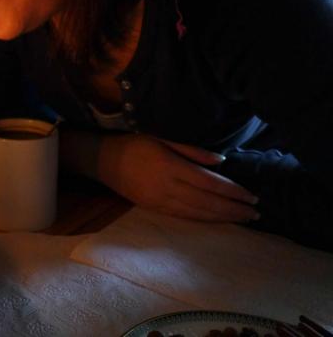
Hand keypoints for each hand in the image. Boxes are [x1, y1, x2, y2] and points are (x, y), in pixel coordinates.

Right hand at [95, 134, 259, 222]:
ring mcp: (160, 201)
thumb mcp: (163, 139)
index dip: (232, 191)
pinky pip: (184, 217)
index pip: (209, 182)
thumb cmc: (136, 145)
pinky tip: (218, 220)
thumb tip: (221, 162)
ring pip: (198, 213)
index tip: (252, 195)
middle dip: (233, 208)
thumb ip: (192, 151)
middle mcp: (167, 187)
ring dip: (223, 217)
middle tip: (255, 213)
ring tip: (243, 219)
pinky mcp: (155, 209)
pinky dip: (205, 220)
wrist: (104, 161)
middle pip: (207, 201)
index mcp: (171, 166)